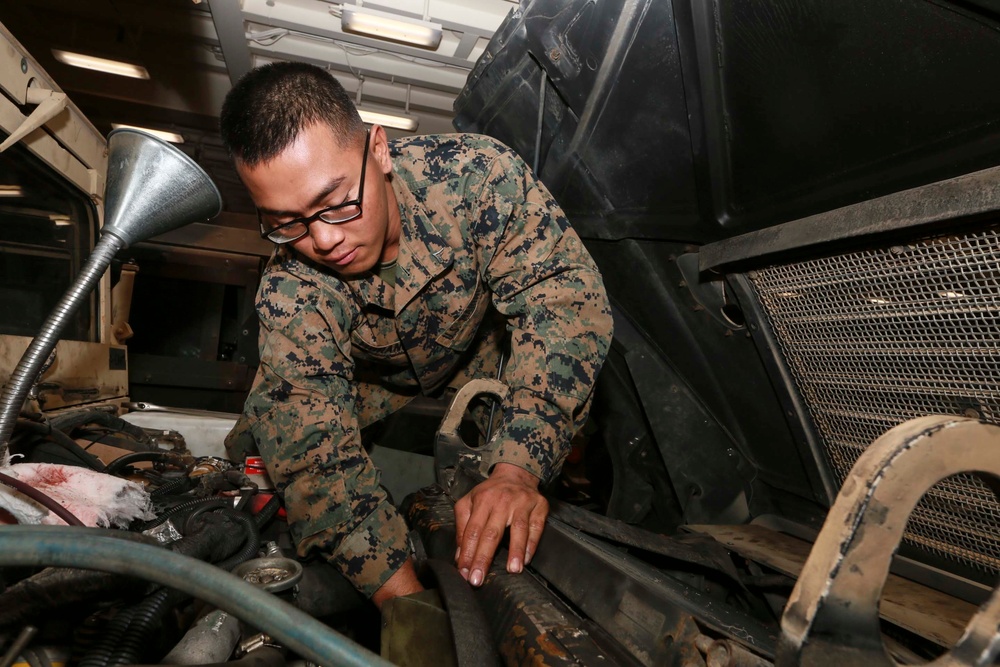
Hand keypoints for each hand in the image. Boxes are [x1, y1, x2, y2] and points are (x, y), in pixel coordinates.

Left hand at [454, 463, 547, 586]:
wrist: (515, 473)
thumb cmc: (490, 493)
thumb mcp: (469, 502)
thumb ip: (462, 527)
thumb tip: (460, 556)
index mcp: (482, 500)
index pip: (473, 531)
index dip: (468, 553)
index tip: (464, 573)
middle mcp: (502, 501)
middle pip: (492, 532)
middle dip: (484, 558)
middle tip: (479, 579)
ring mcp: (522, 503)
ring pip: (519, 528)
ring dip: (515, 550)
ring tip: (513, 570)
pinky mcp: (539, 506)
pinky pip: (536, 526)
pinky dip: (532, 543)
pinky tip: (527, 558)